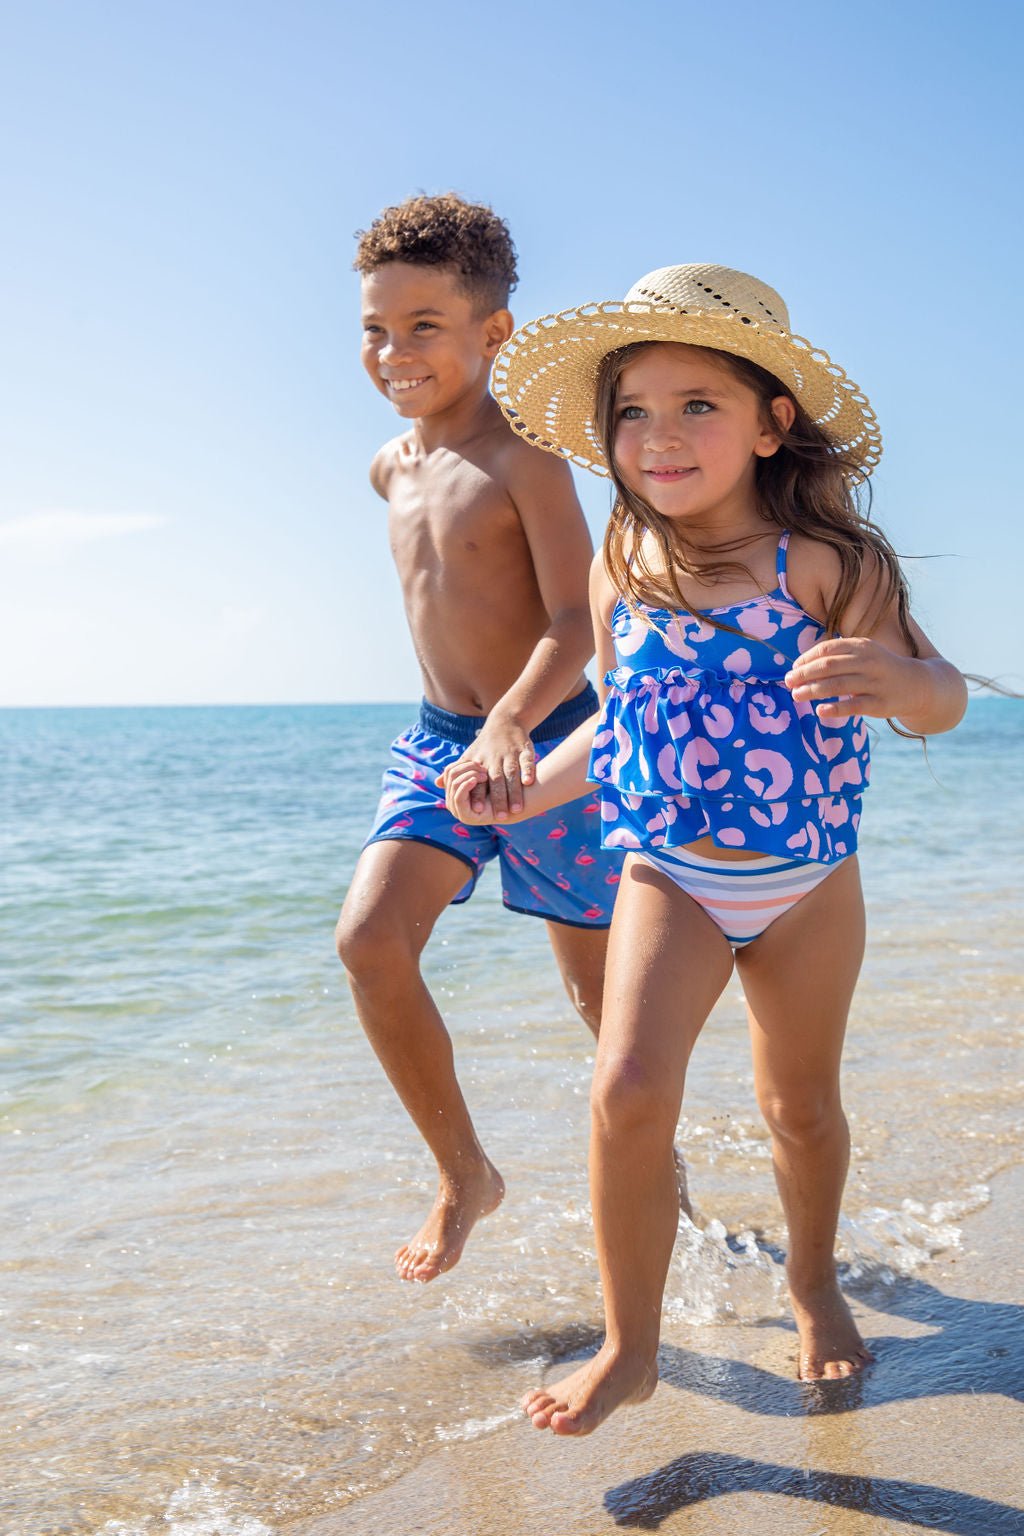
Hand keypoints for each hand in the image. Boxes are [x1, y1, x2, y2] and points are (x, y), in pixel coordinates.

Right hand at [438, 760, 493, 823]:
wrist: (511, 807)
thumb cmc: (499, 788)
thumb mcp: (480, 776)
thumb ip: (466, 771)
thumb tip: (439, 777)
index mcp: (453, 789)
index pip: (449, 770)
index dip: (463, 763)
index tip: (479, 762)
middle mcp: (451, 801)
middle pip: (450, 775)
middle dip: (468, 768)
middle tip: (484, 770)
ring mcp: (456, 809)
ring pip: (454, 783)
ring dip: (470, 775)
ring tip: (485, 776)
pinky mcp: (464, 816)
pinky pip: (458, 797)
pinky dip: (466, 785)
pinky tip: (476, 781)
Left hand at [451, 716, 535, 818]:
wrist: (505, 722)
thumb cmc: (485, 746)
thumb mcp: (468, 756)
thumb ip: (455, 772)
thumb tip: (437, 784)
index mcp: (479, 762)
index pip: (477, 781)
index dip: (477, 795)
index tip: (477, 810)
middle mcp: (494, 758)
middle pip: (496, 780)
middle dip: (498, 799)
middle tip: (501, 817)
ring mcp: (510, 753)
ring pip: (512, 773)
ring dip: (515, 792)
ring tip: (517, 810)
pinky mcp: (524, 749)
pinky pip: (527, 760)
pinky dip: (528, 770)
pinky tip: (528, 782)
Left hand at [785, 637, 923, 721]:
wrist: (918, 685)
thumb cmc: (881, 669)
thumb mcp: (865, 653)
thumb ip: (839, 654)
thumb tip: (802, 664)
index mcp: (862, 646)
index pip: (827, 649)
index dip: (807, 658)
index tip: (793, 668)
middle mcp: (868, 662)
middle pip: (829, 666)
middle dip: (805, 674)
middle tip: (788, 682)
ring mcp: (875, 683)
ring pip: (838, 685)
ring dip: (813, 690)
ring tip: (796, 695)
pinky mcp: (880, 704)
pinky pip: (854, 706)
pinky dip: (835, 708)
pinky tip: (820, 711)